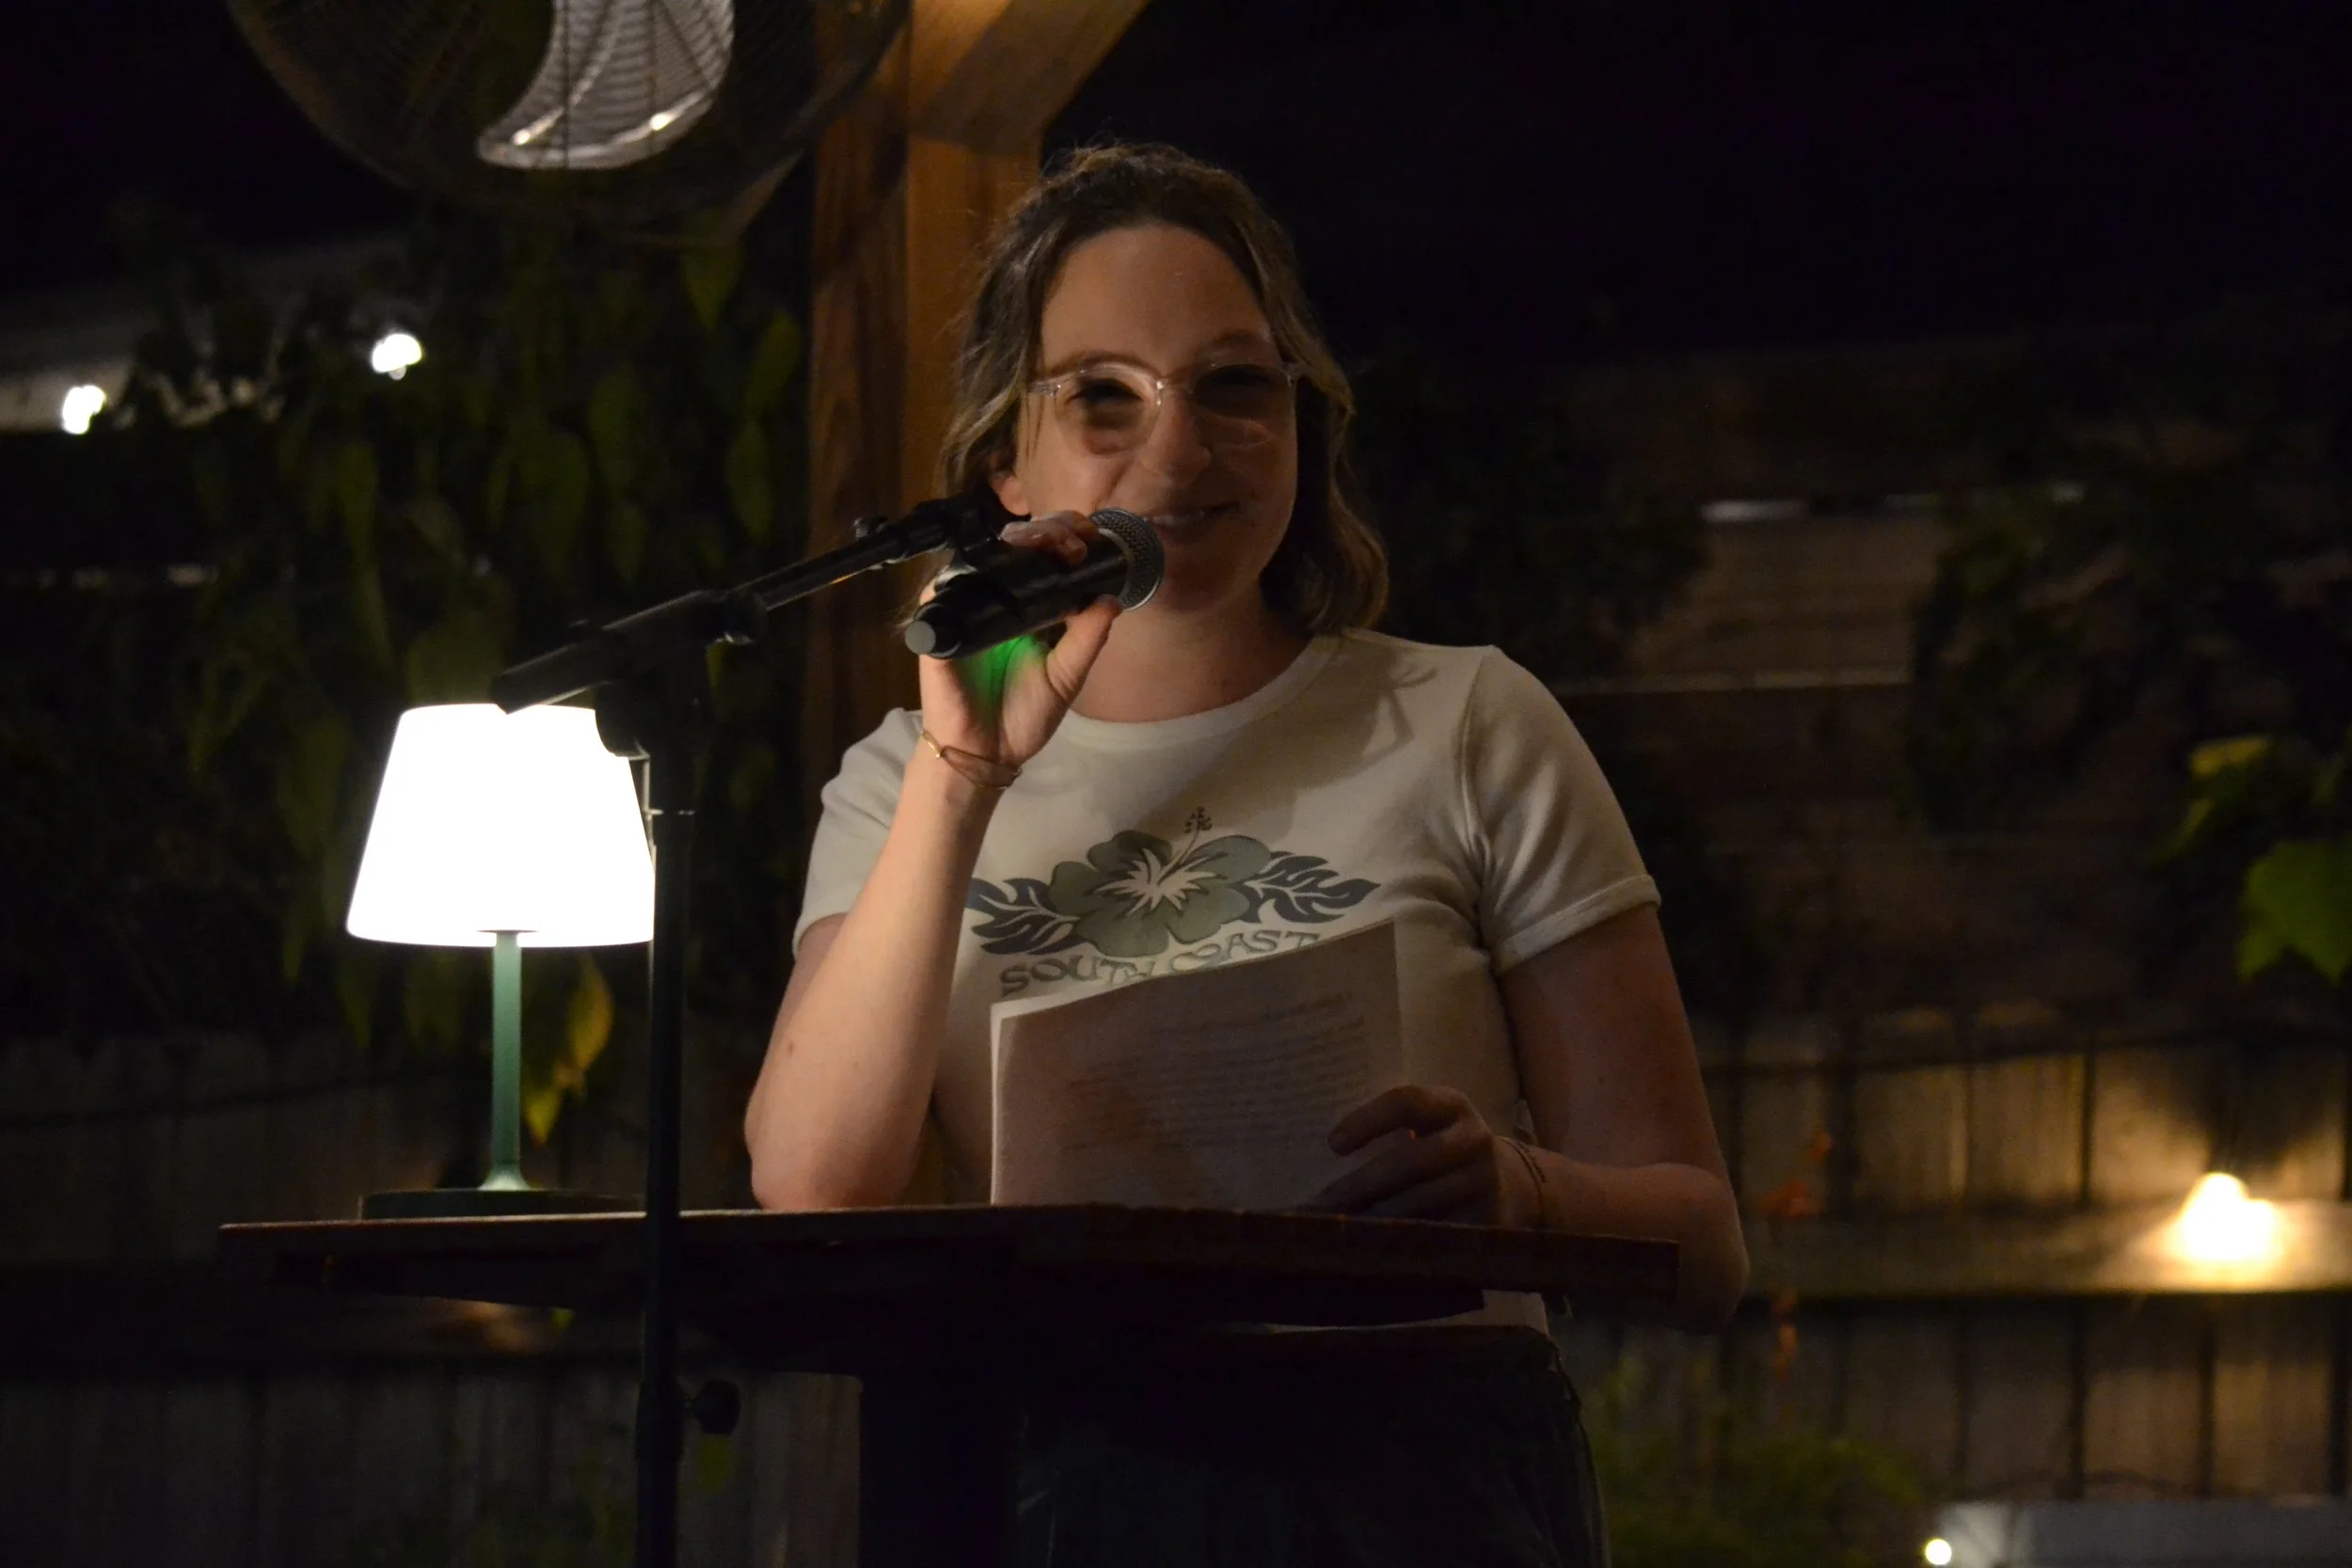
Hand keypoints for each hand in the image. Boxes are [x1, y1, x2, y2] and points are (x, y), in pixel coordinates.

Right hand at [914, 511, 1121, 777]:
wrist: (985, 754)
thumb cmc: (1023, 717)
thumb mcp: (1066, 676)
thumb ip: (1087, 639)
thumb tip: (1112, 599)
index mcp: (1027, 609)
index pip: (1044, 558)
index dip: (1065, 538)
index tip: (1091, 539)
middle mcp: (996, 601)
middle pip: (1016, 545)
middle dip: (1048, 530)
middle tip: (1073, 544)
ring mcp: (965, 608)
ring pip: (983, 555)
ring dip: (1015, 540)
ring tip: (1044, 544)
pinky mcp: (938, 625)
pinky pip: (942, 587)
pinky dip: (966, 571)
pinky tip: (995, 565)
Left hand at [1310, 1084, 1542, 1226]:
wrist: (1509, 1184)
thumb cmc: (1443, 1148)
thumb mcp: (1429, 1125)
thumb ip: (1392, 1130)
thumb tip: (1324, 1154)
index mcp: (1452, 1105)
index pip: (1407, 1102)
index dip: (1368, 1120)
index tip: (1333, 1144)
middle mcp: (1473, 1138)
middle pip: (1413, 1159)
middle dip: (1365, 1183)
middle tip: (1326, 1202)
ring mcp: (1484, 1181)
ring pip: (1424, 1200)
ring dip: (1379, 1215)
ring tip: (1342, 1225)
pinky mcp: (1488, 1220)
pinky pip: (1439, 1231)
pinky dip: (1404, 1238)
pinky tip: (1375, 1245)